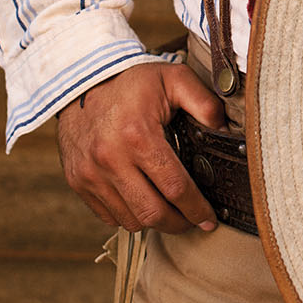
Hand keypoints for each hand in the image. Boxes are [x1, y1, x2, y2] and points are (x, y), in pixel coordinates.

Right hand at [57, 61, 227, 234]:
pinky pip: (108, 215)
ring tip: (170, 211)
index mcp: (138, 136)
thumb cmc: (130, 81)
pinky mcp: (77, 181)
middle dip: (179, 224)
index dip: (197, 209)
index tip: (209, 218)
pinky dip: (128, 216)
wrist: (80, 80)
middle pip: (152, 213)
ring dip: (154, 222)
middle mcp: (110, 159)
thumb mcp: (174, 79)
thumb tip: (225, 133)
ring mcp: (90, 173)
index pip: (175, 188)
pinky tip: (142, 202)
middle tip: (194, 221)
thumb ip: (205, 103)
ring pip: (130, 220)